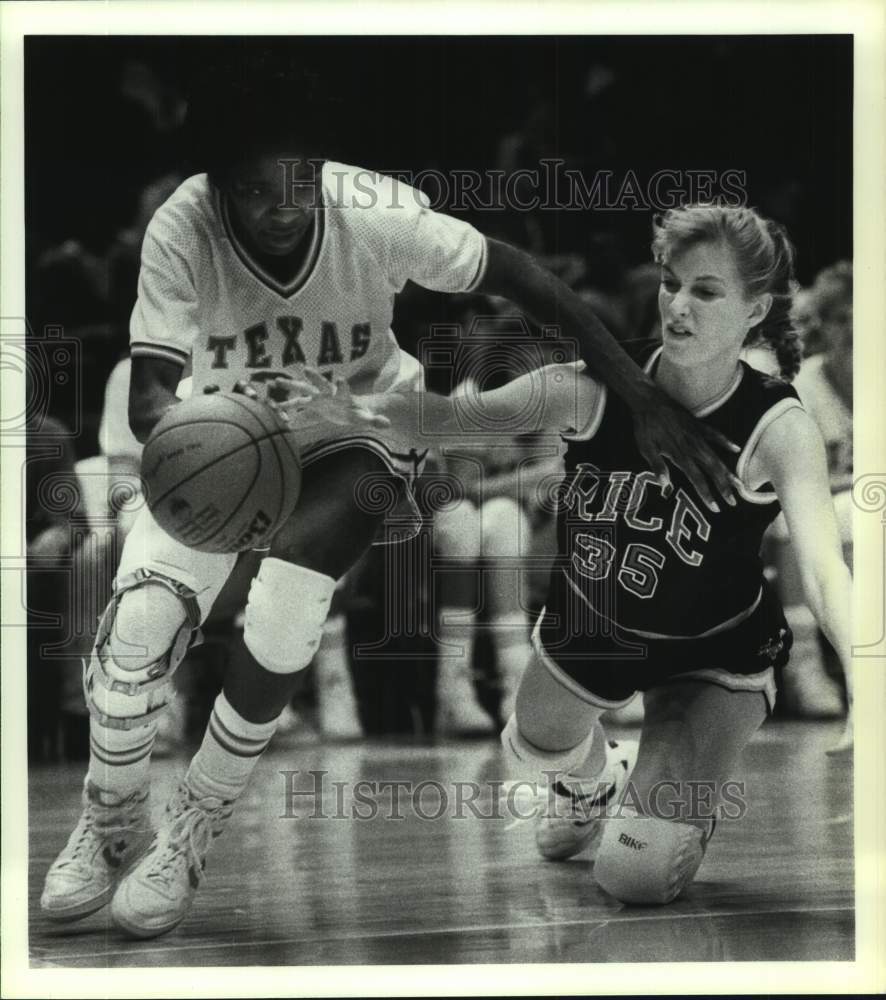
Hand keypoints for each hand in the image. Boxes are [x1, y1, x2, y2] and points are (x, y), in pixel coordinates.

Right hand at [263, 367, 390, 429]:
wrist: (348, 409)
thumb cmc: (357, 413)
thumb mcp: (365, 418)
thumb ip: (374, 420)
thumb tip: (387, 423)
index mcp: (343, 396)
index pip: (343, 389)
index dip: (342, 384)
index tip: (340, 378)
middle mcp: (329, 393)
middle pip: (320, 384)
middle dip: (314, 377)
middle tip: (306, 369)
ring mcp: (318, 397)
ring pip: (303, 389)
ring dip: (291, 386)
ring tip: (275, 381)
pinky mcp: (311, 404)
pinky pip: (297, 404)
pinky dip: (287, 407)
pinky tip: (272, 407)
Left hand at [632, 389, 741, 512]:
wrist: (649, 402)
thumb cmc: (645, 427)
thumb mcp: (646, 449)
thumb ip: (657, 467)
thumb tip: (665, 486)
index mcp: (680, 455)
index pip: (697, 479)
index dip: (707, 494)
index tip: (716, 508)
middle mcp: (693, 447)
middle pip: (712, 470)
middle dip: (723, 487)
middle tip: (733, 501)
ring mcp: (698, 435)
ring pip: (717, 456)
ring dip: (728, 471)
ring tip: (740, 484)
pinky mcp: (699, 425)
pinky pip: (716, 435)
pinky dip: (726, 442)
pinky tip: (736, 449)